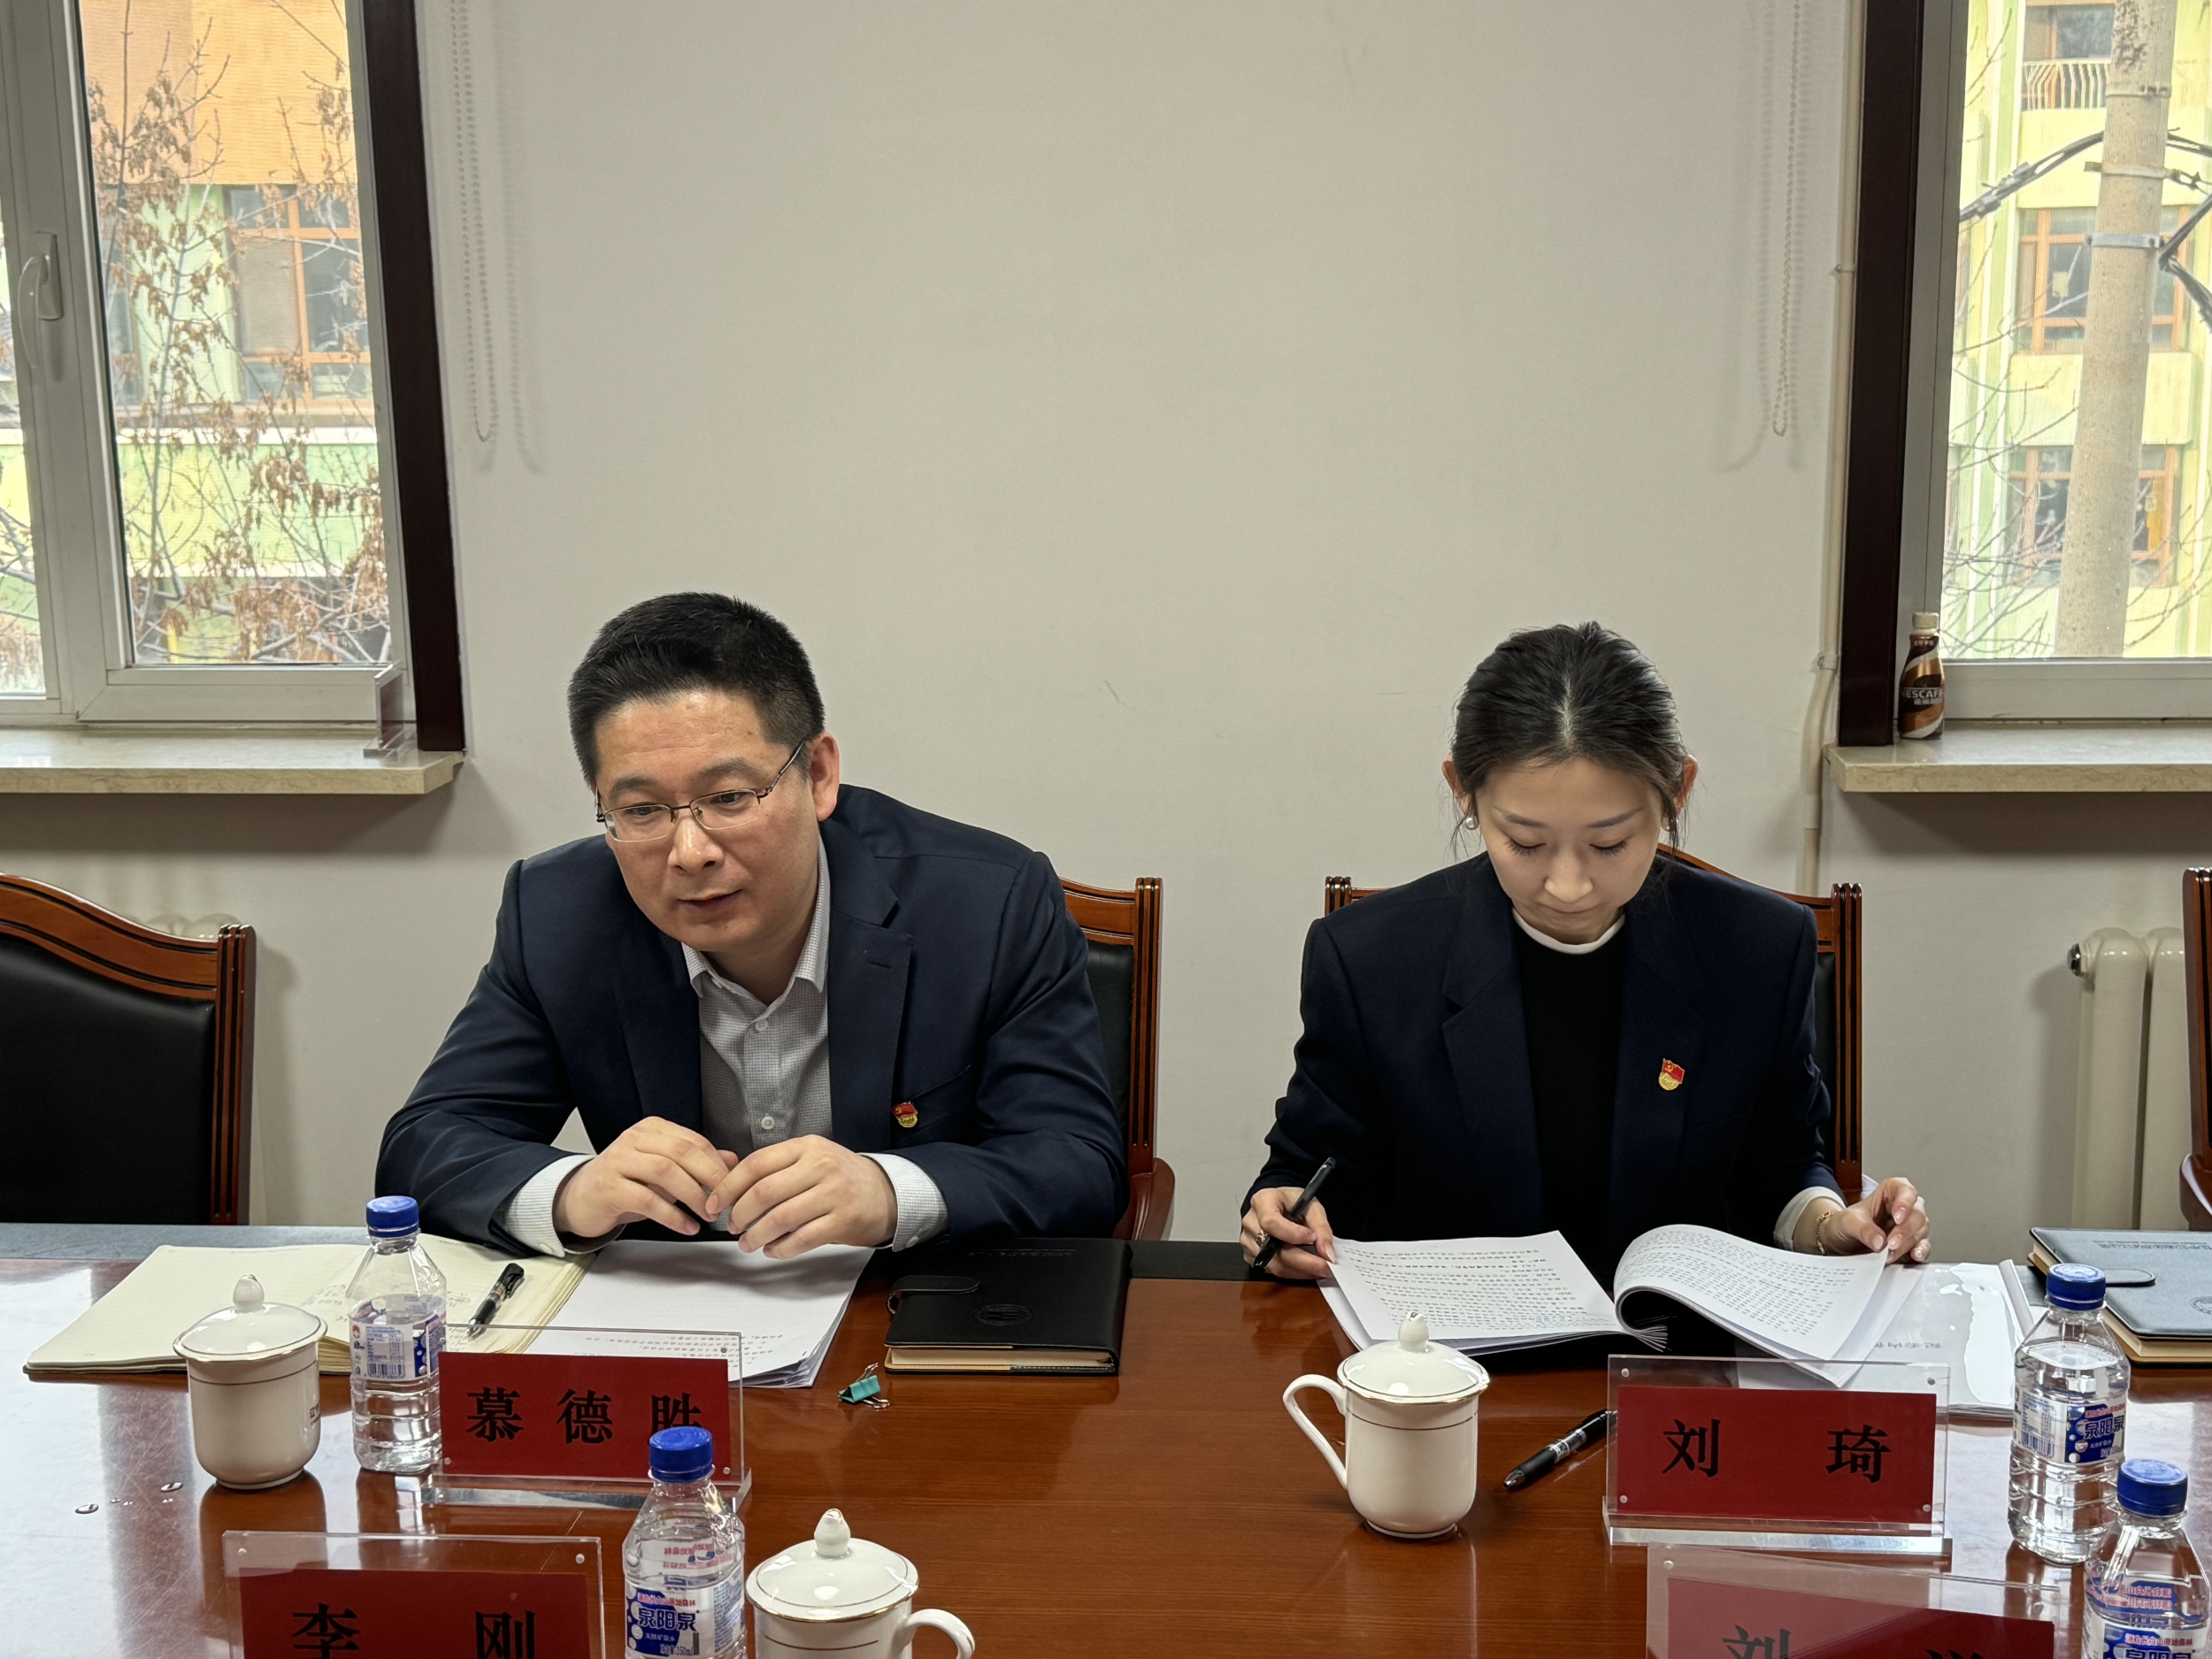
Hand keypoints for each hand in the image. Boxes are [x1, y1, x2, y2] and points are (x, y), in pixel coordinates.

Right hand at [551, 1116, 739, 1239]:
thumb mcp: (662, 1169)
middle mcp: (634, 1138)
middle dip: (710, 1178)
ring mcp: (619, 1160)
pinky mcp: (609, 1186)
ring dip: (693, 1195)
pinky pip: (647, 1200)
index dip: (717, 1164)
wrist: (579, 1199)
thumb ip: (695, 1162)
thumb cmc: (624, 1184)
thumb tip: (731, 1161)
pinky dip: (672, 1215)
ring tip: (708, 1215)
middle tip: (725, 1201)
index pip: (694, 1141)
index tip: (733, 1186)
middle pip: (683, 1153)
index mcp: (652, 1129)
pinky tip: (686, 1226)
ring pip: (666, 1173)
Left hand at [704, 1135, 897, 1257]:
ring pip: (780, 1218)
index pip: (757, 1163)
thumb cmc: (842, 1178)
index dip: (729, 1186)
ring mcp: (834, 1193)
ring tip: (748, 1243)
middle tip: (733, 1226)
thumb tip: (731, 1188)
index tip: (715, 1203)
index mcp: (806, 1147)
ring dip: (756, 1235)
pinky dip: (781, 1249)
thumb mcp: (811, 1159)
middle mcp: (820, 1166)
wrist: (887, 1193)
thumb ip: (777, 1168)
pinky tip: (773, 1250)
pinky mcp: (843, 1220)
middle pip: (765, 1192)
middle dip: (740, 1214)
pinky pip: (802, 1239)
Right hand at [1242, 1187, 1335, 1280]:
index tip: (1313, 1238)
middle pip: (1273, 1249)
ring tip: (1320, 1269)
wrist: (1279, 1206)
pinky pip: (1273, 1271)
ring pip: (1274, 1265)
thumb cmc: (1292, 1203)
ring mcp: (1247, 1241)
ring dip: (1301, 1271)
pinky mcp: (1251, 1256)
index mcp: (1262, 1201)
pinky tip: (1307, 1269)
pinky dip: (1293, 1273)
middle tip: (1327, 1266)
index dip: (1292, 1234)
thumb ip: (1321, 1228)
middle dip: (1304, 1261)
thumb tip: (1327, 1253)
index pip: (1271, 1222)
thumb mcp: (1311, 1206)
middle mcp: (1250, 1222)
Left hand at [1814, 1177, 1929, 1263]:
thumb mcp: (1847, 1222)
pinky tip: (1915, 1257)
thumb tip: (1880, 1242)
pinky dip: (1921, 1252)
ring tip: (1890, 1255)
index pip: (1905, 1190)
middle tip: (1891, 1243)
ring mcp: (1911, 1226)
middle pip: (1916, 1214)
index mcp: (1890, 1193)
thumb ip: (1863, 1229)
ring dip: (1908, 1244)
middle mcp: (1905, 1208)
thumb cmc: (1846, 1225)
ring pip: (1921, 1231)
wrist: (1841, 1243)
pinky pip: (1924, 1246)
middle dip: (1905, 1230)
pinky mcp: (1912, 1244)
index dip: (1905, 1202)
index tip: (1898, 1217)